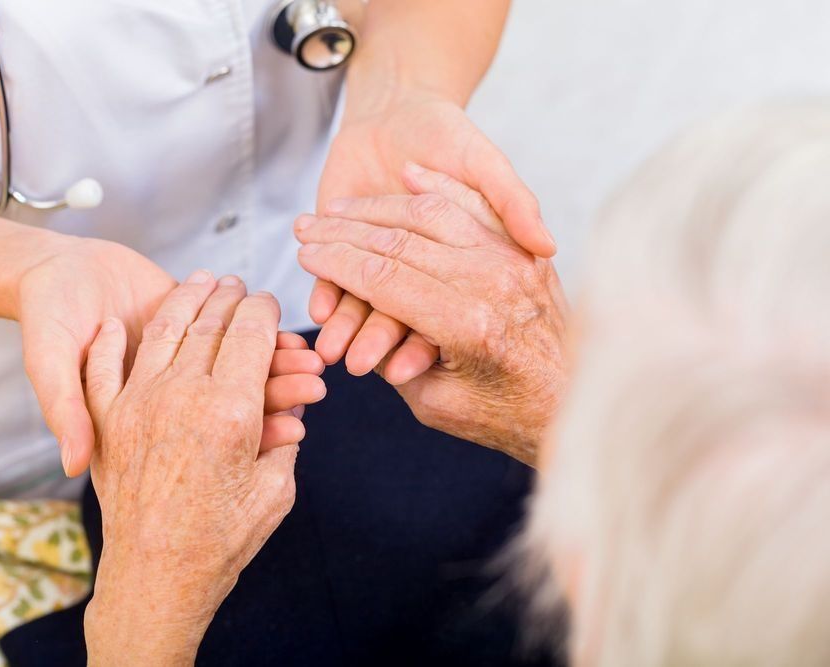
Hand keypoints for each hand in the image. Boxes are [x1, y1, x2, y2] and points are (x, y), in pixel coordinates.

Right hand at [16, 238, 324, 477]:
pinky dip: (265, 343)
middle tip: (319, 386)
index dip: (253, 417)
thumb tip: (73, 466)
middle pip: (232, 399)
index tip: (295, 418)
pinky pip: (236, 347)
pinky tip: (292, 343)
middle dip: (277, 392)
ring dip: (277, 366)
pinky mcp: (197, 337)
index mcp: (146, 409)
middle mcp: (172, 394)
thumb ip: (67, 411)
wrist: (53, 275)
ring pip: (240, 373)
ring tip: (312, 363)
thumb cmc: (47, 322)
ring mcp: (186, 367)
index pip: (210, 419)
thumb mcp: (48, 367)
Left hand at [83, 278, 322, 664]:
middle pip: (210, 323)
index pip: (252, 334)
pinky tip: (117, 322)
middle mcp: (184, 396)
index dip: (265, 311)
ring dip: (184, 299)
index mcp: (232, 410)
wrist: (157, 576)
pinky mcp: (108, 420)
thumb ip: (283, 441)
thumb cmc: (223, 541)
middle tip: (237, 282)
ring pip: (164, 330)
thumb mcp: (274, 491)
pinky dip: (110, 341)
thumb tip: (290, 409)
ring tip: (198, 281)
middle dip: (229, 296)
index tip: (270, 302)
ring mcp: (139, 403)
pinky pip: (104, 366)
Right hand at [297, 163, 566, 464]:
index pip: (384, 280)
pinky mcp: (525, 252)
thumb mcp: (440, 407)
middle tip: (304, 226)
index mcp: (468, 327)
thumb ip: (395, 362)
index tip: (305, 255)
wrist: (581, 401)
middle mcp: (492, 284)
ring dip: (378, 208)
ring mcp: (512, 262)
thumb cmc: (506, 416)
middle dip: (344, 232)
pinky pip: (477, 207)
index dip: (337, 263)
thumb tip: (360, 326)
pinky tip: (409, 174)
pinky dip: (440, 187)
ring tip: (337, 208)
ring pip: (432, 215)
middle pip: (400, 242)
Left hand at [312, 89, 553, 380]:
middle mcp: (423, 272)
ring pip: (366, 302)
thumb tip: (547, 244)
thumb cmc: (448, 135)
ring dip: (347, 325)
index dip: (421, 338)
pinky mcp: (345, 256)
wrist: (393, 107)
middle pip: (401, 309)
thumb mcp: (488, 164)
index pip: (441, 307)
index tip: (403, 368)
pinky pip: (336, 282)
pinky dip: (327, 294)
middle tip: (354, 364)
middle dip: (377, 336)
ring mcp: (383, 267)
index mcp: (464, 264)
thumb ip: (512, 202)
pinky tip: (316, 310)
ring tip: (330, 351)